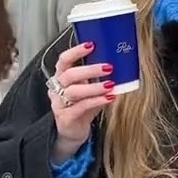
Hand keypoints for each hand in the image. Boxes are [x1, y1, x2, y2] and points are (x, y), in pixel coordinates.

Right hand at [48, 41, 115, 160]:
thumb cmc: (83, 107)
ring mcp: (59, 104)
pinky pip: (81, 107)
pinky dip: (97, 101)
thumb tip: (119, 63)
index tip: (91, 45)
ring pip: (74, 91)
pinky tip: (109, 98)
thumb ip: (98, 78)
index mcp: (62, 77)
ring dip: (95, 87)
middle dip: (90, 69)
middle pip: (69, 75)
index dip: (75, 51)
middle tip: (108, 67)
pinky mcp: (65, 118)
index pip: (64, 60)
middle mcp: (58, 89)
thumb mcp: (90, 90)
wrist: (73, 133)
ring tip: (111, 84)